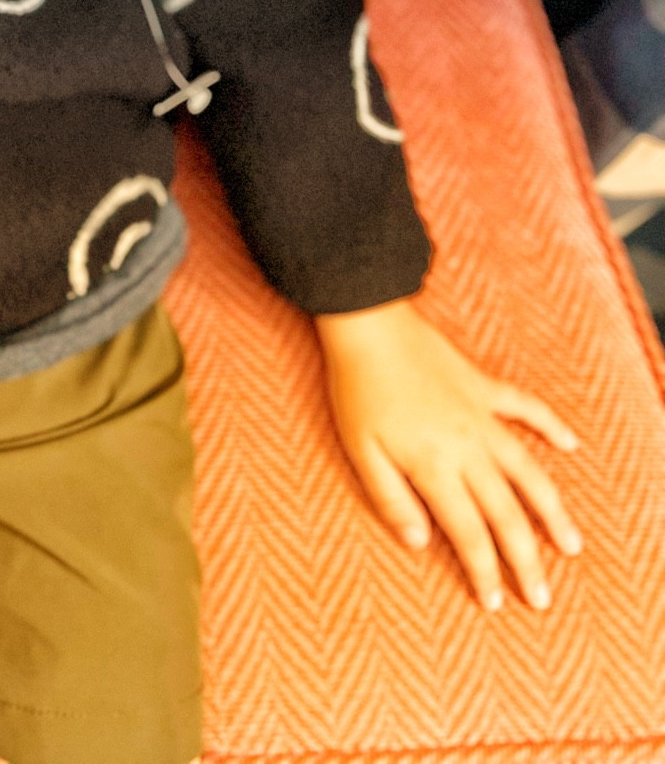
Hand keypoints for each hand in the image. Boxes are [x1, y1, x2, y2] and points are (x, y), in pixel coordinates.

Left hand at [315, 296, 581, 612]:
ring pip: (529, 472)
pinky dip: (551, 426)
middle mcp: (468, 447)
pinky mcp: (484, 386)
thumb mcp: (360, 451)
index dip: (485, 573)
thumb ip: (391, 500)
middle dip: (526, 561)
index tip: (497, 603)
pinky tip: (571, 444)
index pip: (469, 534)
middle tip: (542, 597)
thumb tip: (422, 545)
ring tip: (571, 544)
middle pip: (506, 515)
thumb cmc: (356, 390)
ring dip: (552, 511)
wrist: (369, 323)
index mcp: (435, 467)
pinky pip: (527, 408)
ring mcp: (482, 416)